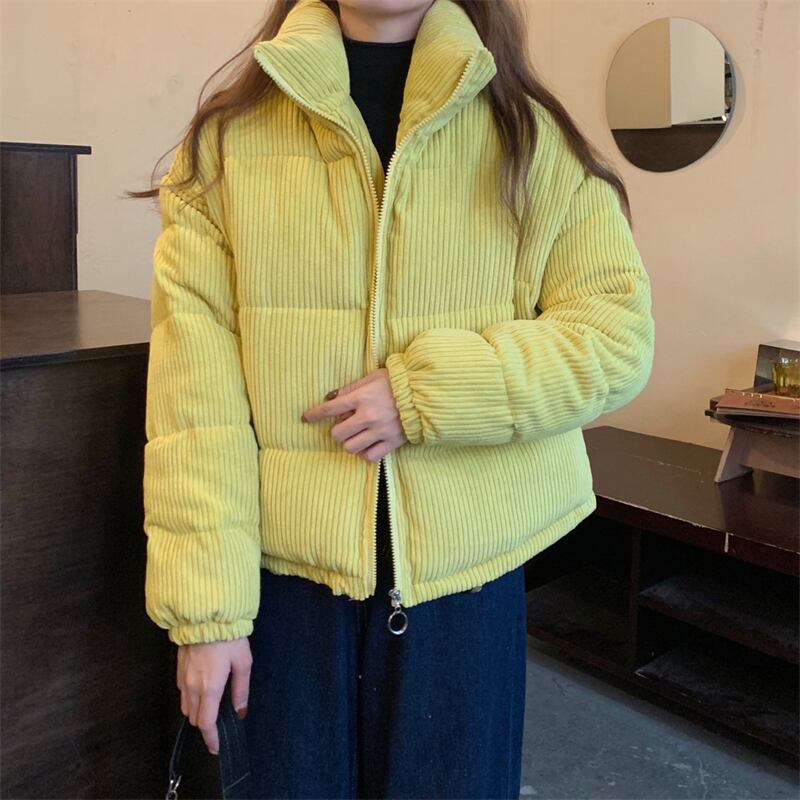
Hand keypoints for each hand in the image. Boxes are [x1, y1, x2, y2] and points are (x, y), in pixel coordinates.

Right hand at [177, 638, 251, 754]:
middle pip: (194, 718)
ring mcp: (182, 678)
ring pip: (186, 706)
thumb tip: (240, 711)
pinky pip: (182, 693)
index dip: (211, 738)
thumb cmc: (228, 638)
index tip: (217, 747)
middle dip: (205, 726)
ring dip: (197, 713)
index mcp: (209, 688)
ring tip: (211, 710)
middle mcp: (192, 687)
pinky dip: (191, 700)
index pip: (206, 723)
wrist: (206, 615)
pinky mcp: (178, 668)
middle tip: (218, 726)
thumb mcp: (243, 662)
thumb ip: (241, 689)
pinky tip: (202, 692)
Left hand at [301, 368, 406, 460]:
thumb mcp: (373, 377)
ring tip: (357, 437)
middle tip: (344, 426)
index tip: (306, 418)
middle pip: (337, 434)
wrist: (425, 393)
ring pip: (351, 448)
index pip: (329, 409)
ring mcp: (379, 431)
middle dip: (337, 431)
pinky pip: (370, 457)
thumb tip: (332, 398)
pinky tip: (367, 446)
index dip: (314, 414)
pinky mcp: (391, 442)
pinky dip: (365, 453)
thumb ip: (352, 388)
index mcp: (361, 398)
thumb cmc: (398, 382)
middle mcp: (368, 416)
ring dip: (350, 443)